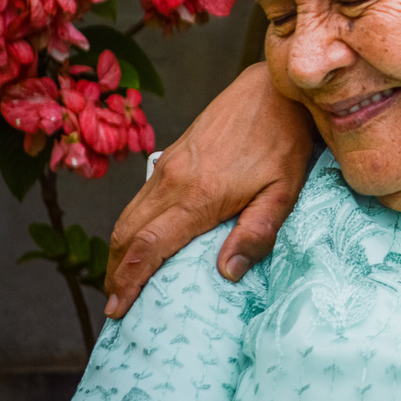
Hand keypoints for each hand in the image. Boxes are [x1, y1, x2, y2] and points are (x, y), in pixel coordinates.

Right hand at [104, 62, 314, 317]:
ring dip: (119, 250)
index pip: (149, 246)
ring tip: (121, 280)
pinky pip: (140, 198)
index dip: (128, 281)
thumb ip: (257, 232)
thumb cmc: (284, 142)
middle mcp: (174, 181)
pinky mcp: (172, 155)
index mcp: (200, 196)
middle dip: (116, 272)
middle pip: (127, 234)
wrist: (273, 91)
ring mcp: (169, 166)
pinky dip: (130, 226)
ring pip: (128, 215)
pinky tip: (140, 240)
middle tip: (115, 304)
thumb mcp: (284, 191)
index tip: (117, 310)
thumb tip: (227, 273)